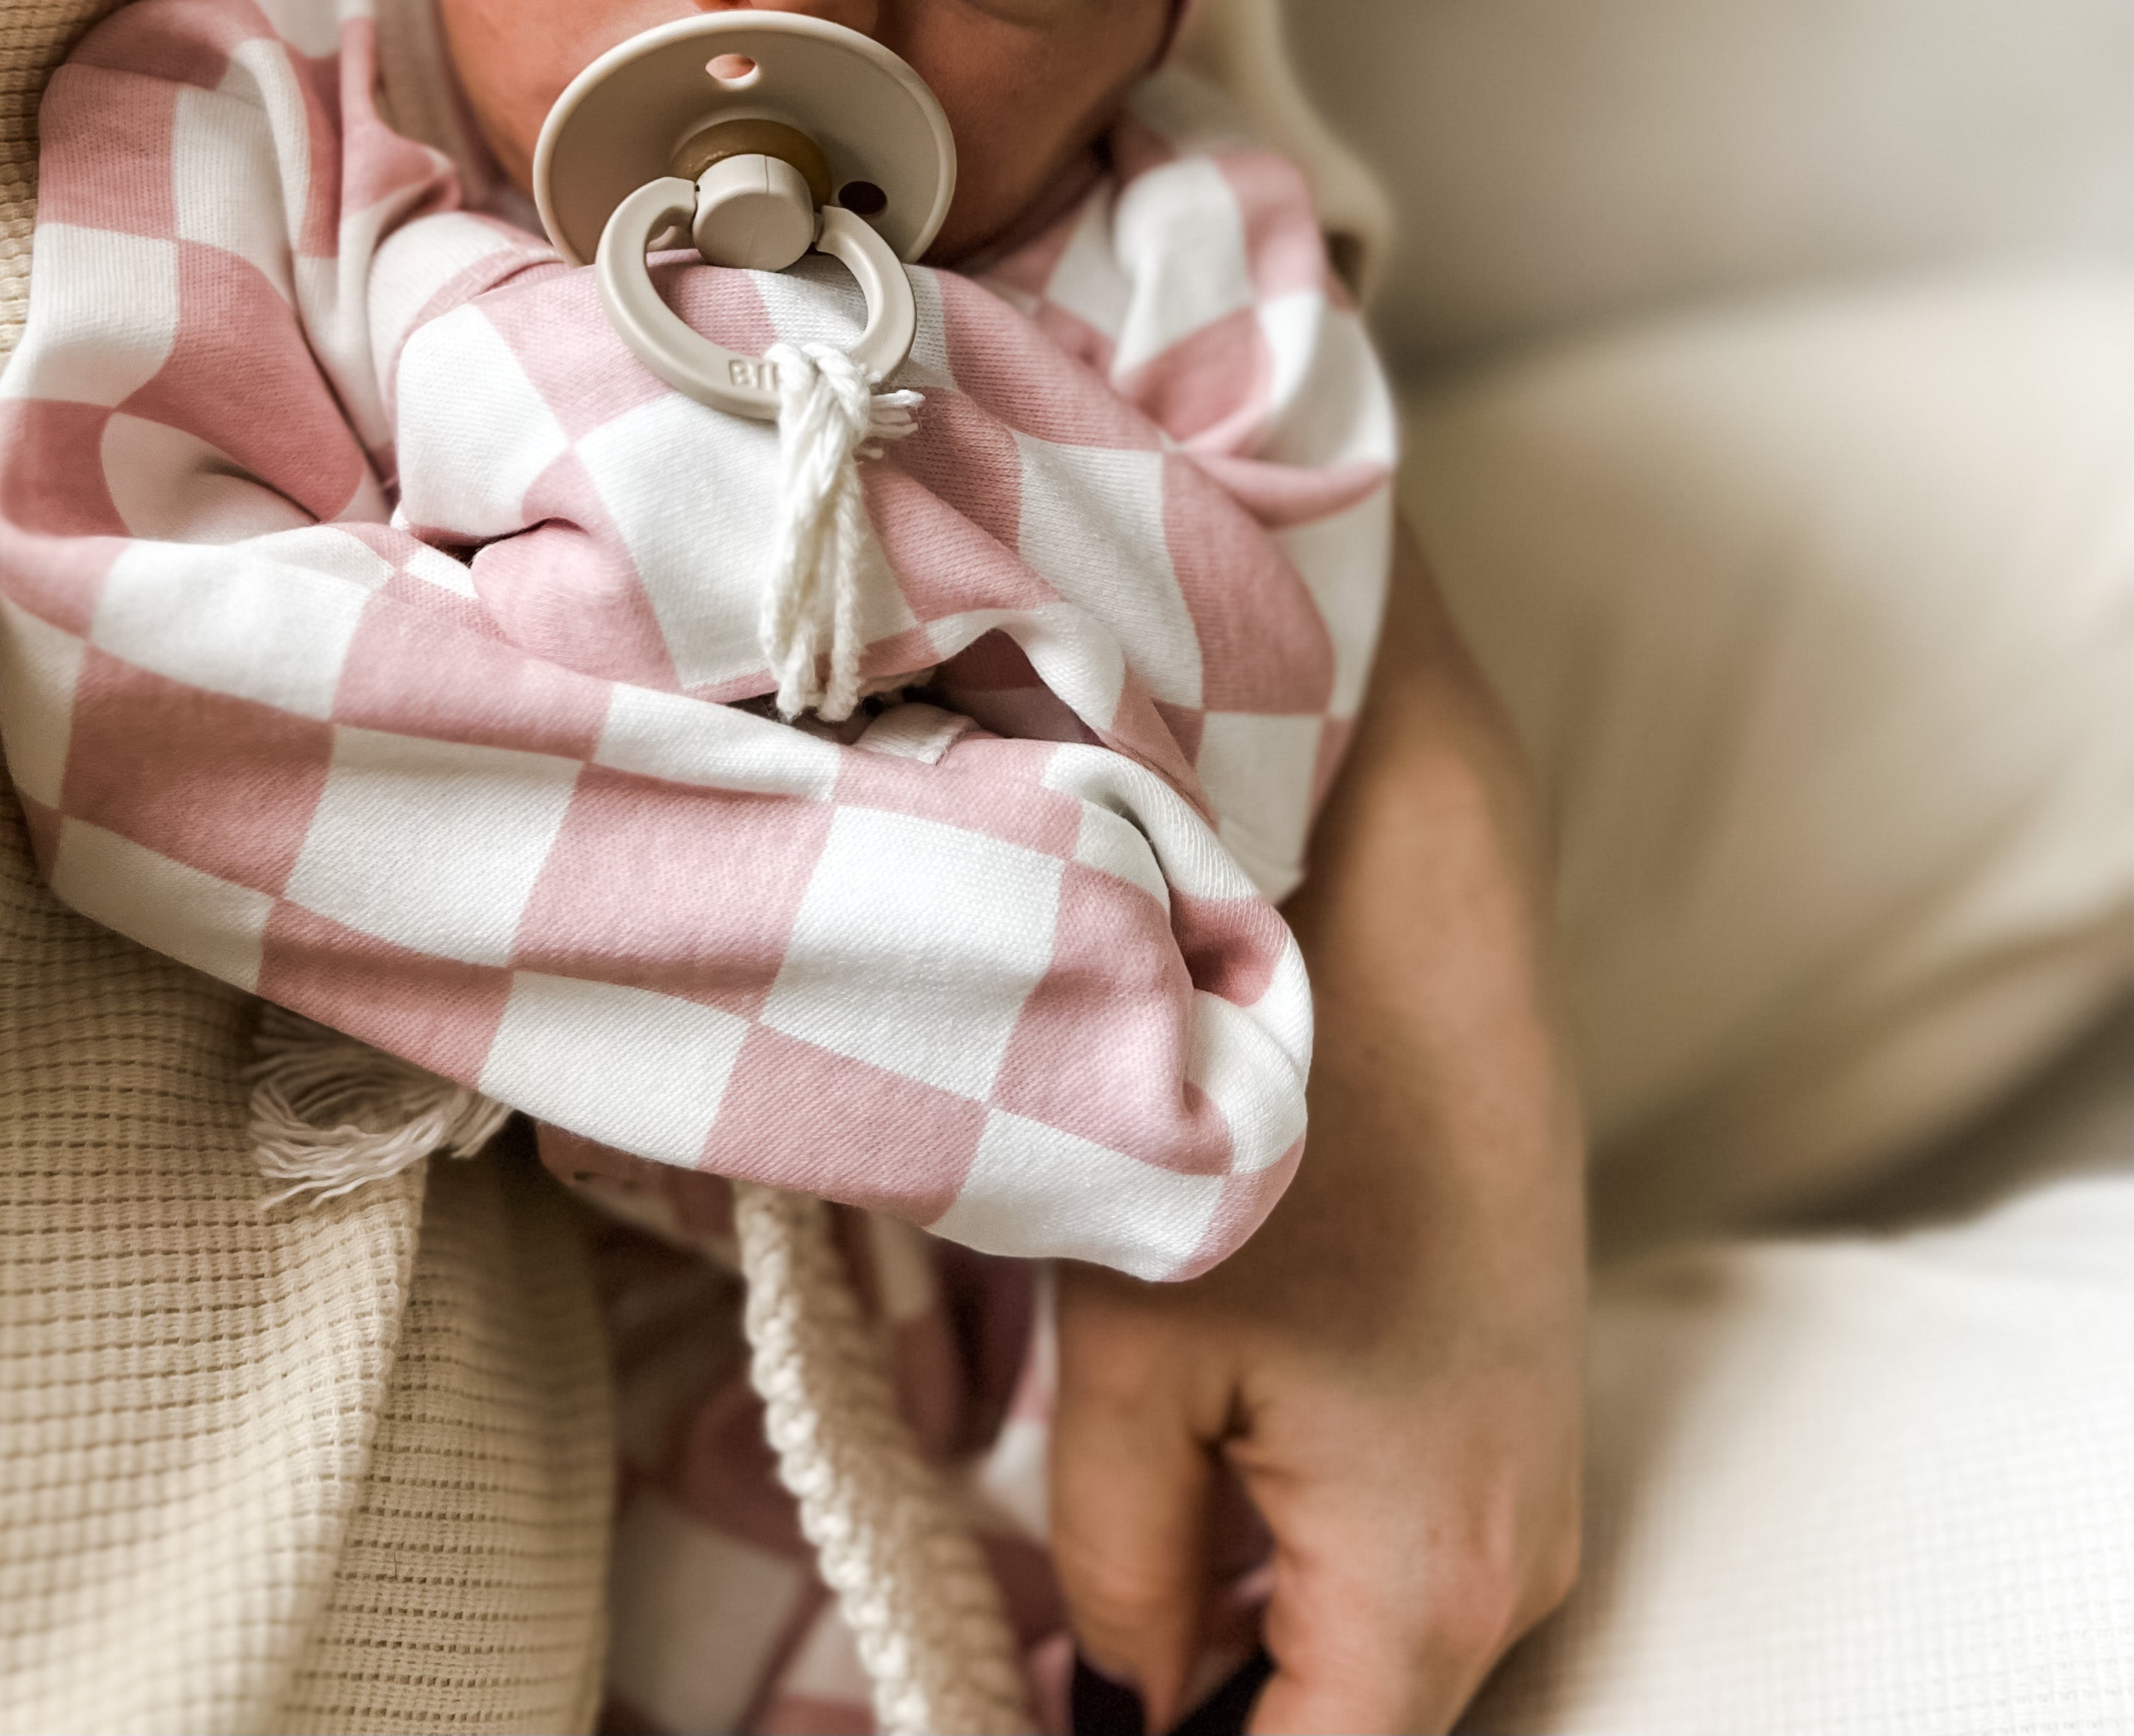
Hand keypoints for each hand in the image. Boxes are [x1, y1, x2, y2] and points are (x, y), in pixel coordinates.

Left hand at [1050, 533, 1585, 1733]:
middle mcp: (1517, 1565)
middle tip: (1061, 1667)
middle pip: (1343, 1721)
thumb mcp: (1137, 1374)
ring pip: (1369, 1640)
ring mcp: (1533, 1484)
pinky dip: (1297, 1549)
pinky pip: (1404, 1546)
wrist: (1419, 930)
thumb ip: (1119, 1581)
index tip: (1053, 1720)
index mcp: (1429, 1591)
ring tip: (1108, 1586)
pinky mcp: (1516, 1408)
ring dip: (1246, 1633)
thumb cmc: (1275, 1134)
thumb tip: (1110, 1704)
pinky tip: (1205, 1467)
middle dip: (1203, 1708)